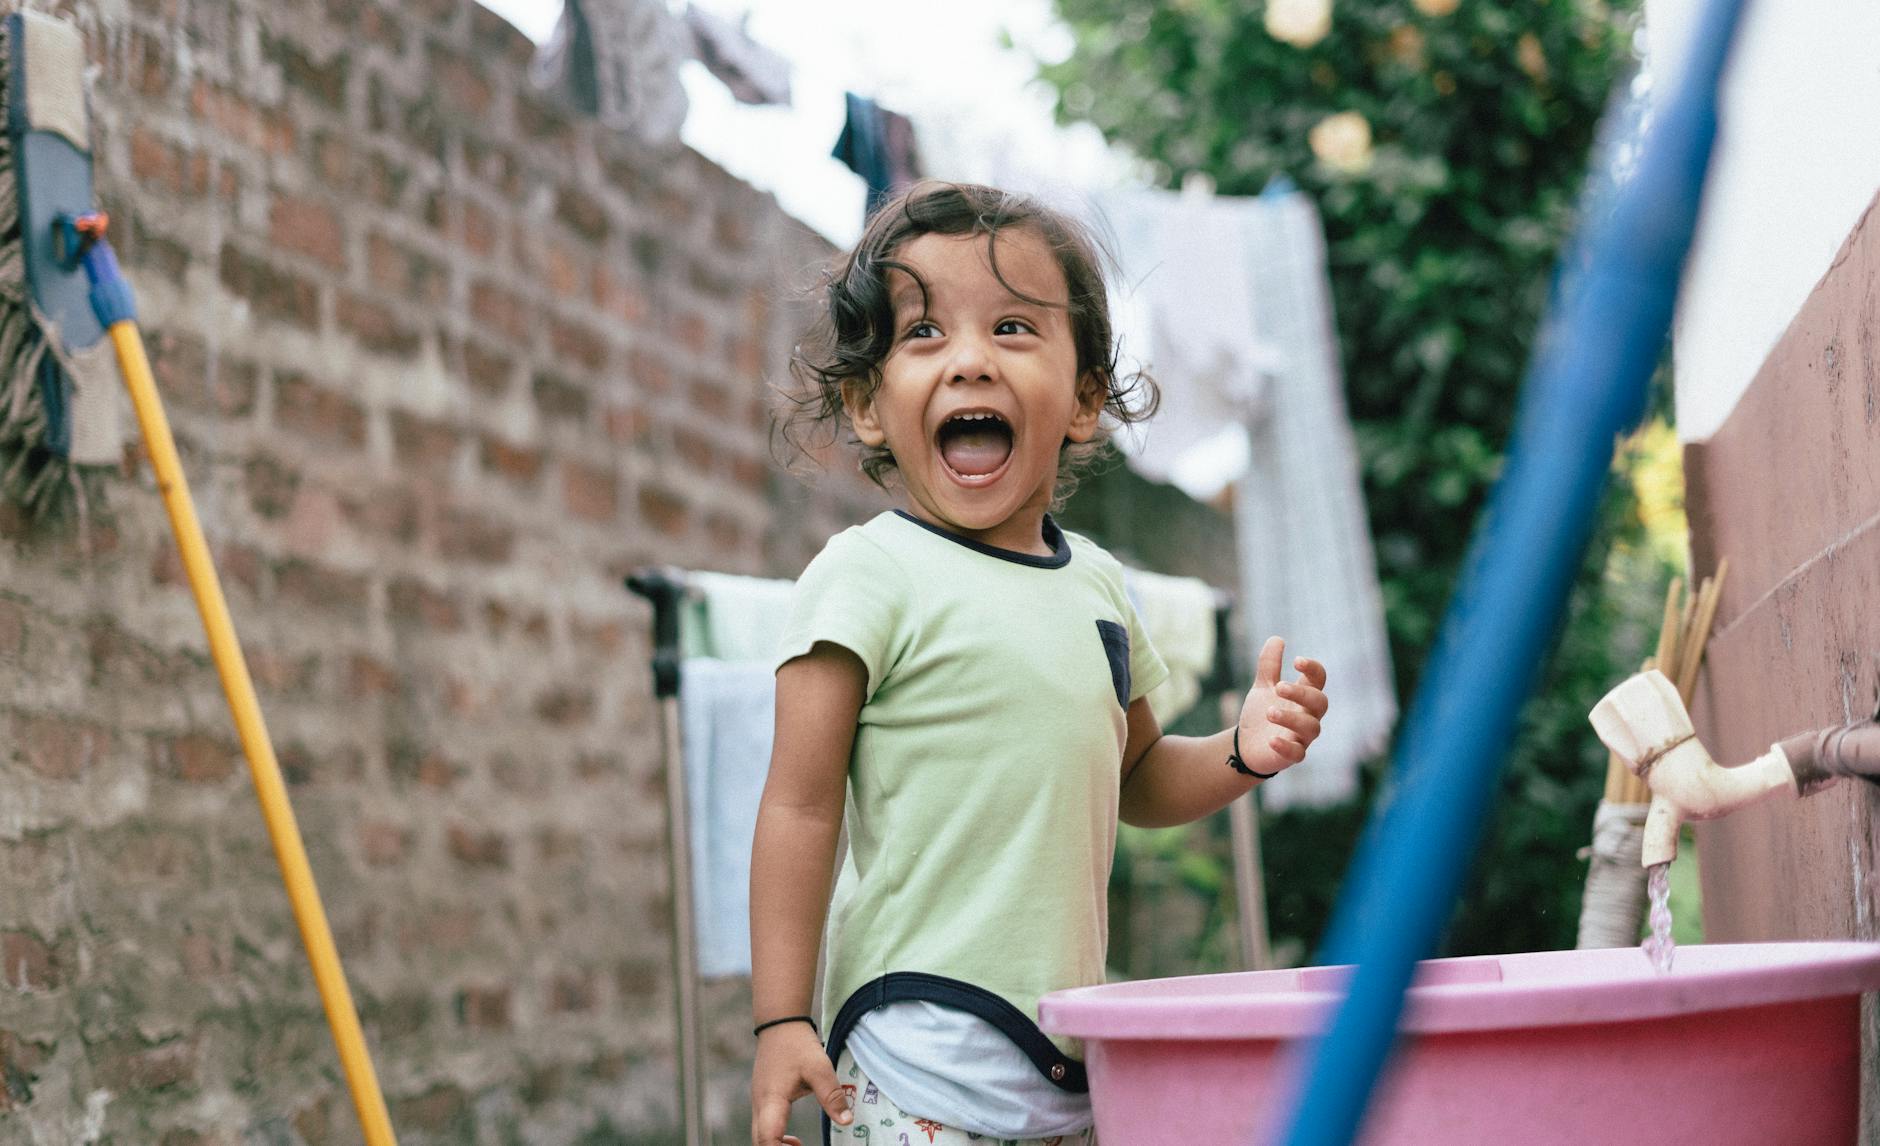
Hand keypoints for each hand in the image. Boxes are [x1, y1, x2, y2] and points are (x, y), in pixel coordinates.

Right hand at [751, 1021, 852, 1144]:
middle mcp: (760, 1105)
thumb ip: (832, 1095)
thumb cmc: (798, 1044)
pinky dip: (775, 1139)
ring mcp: (758, 1103)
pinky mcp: (762, 1100)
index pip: (767, 1139)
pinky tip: (793, 1140)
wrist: (780, 1023)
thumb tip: (846, 1121)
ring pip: (759, 1136)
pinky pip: (763, 1128)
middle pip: (759, 1142)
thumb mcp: (819, 1067)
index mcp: (771, 1100)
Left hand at [1237, 636, 1328, 776]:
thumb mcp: (1263, 687)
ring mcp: (1302, 737)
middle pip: (1320, 702)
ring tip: (1269, 712)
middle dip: (1302, 693)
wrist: (1246, 745)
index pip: (1319, 679)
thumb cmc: (1261, 713)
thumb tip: (1277, 638)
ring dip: (1291, 718)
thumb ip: (1269, 665)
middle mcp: (1308, 715)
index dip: (1313, 668)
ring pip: (1311, 728)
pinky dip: (1286, 746)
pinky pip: (1297, 753)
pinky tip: (1271, 740)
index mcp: (1303, 696)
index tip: (1296, 661)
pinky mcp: (1292, 755)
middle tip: (1279, 687)